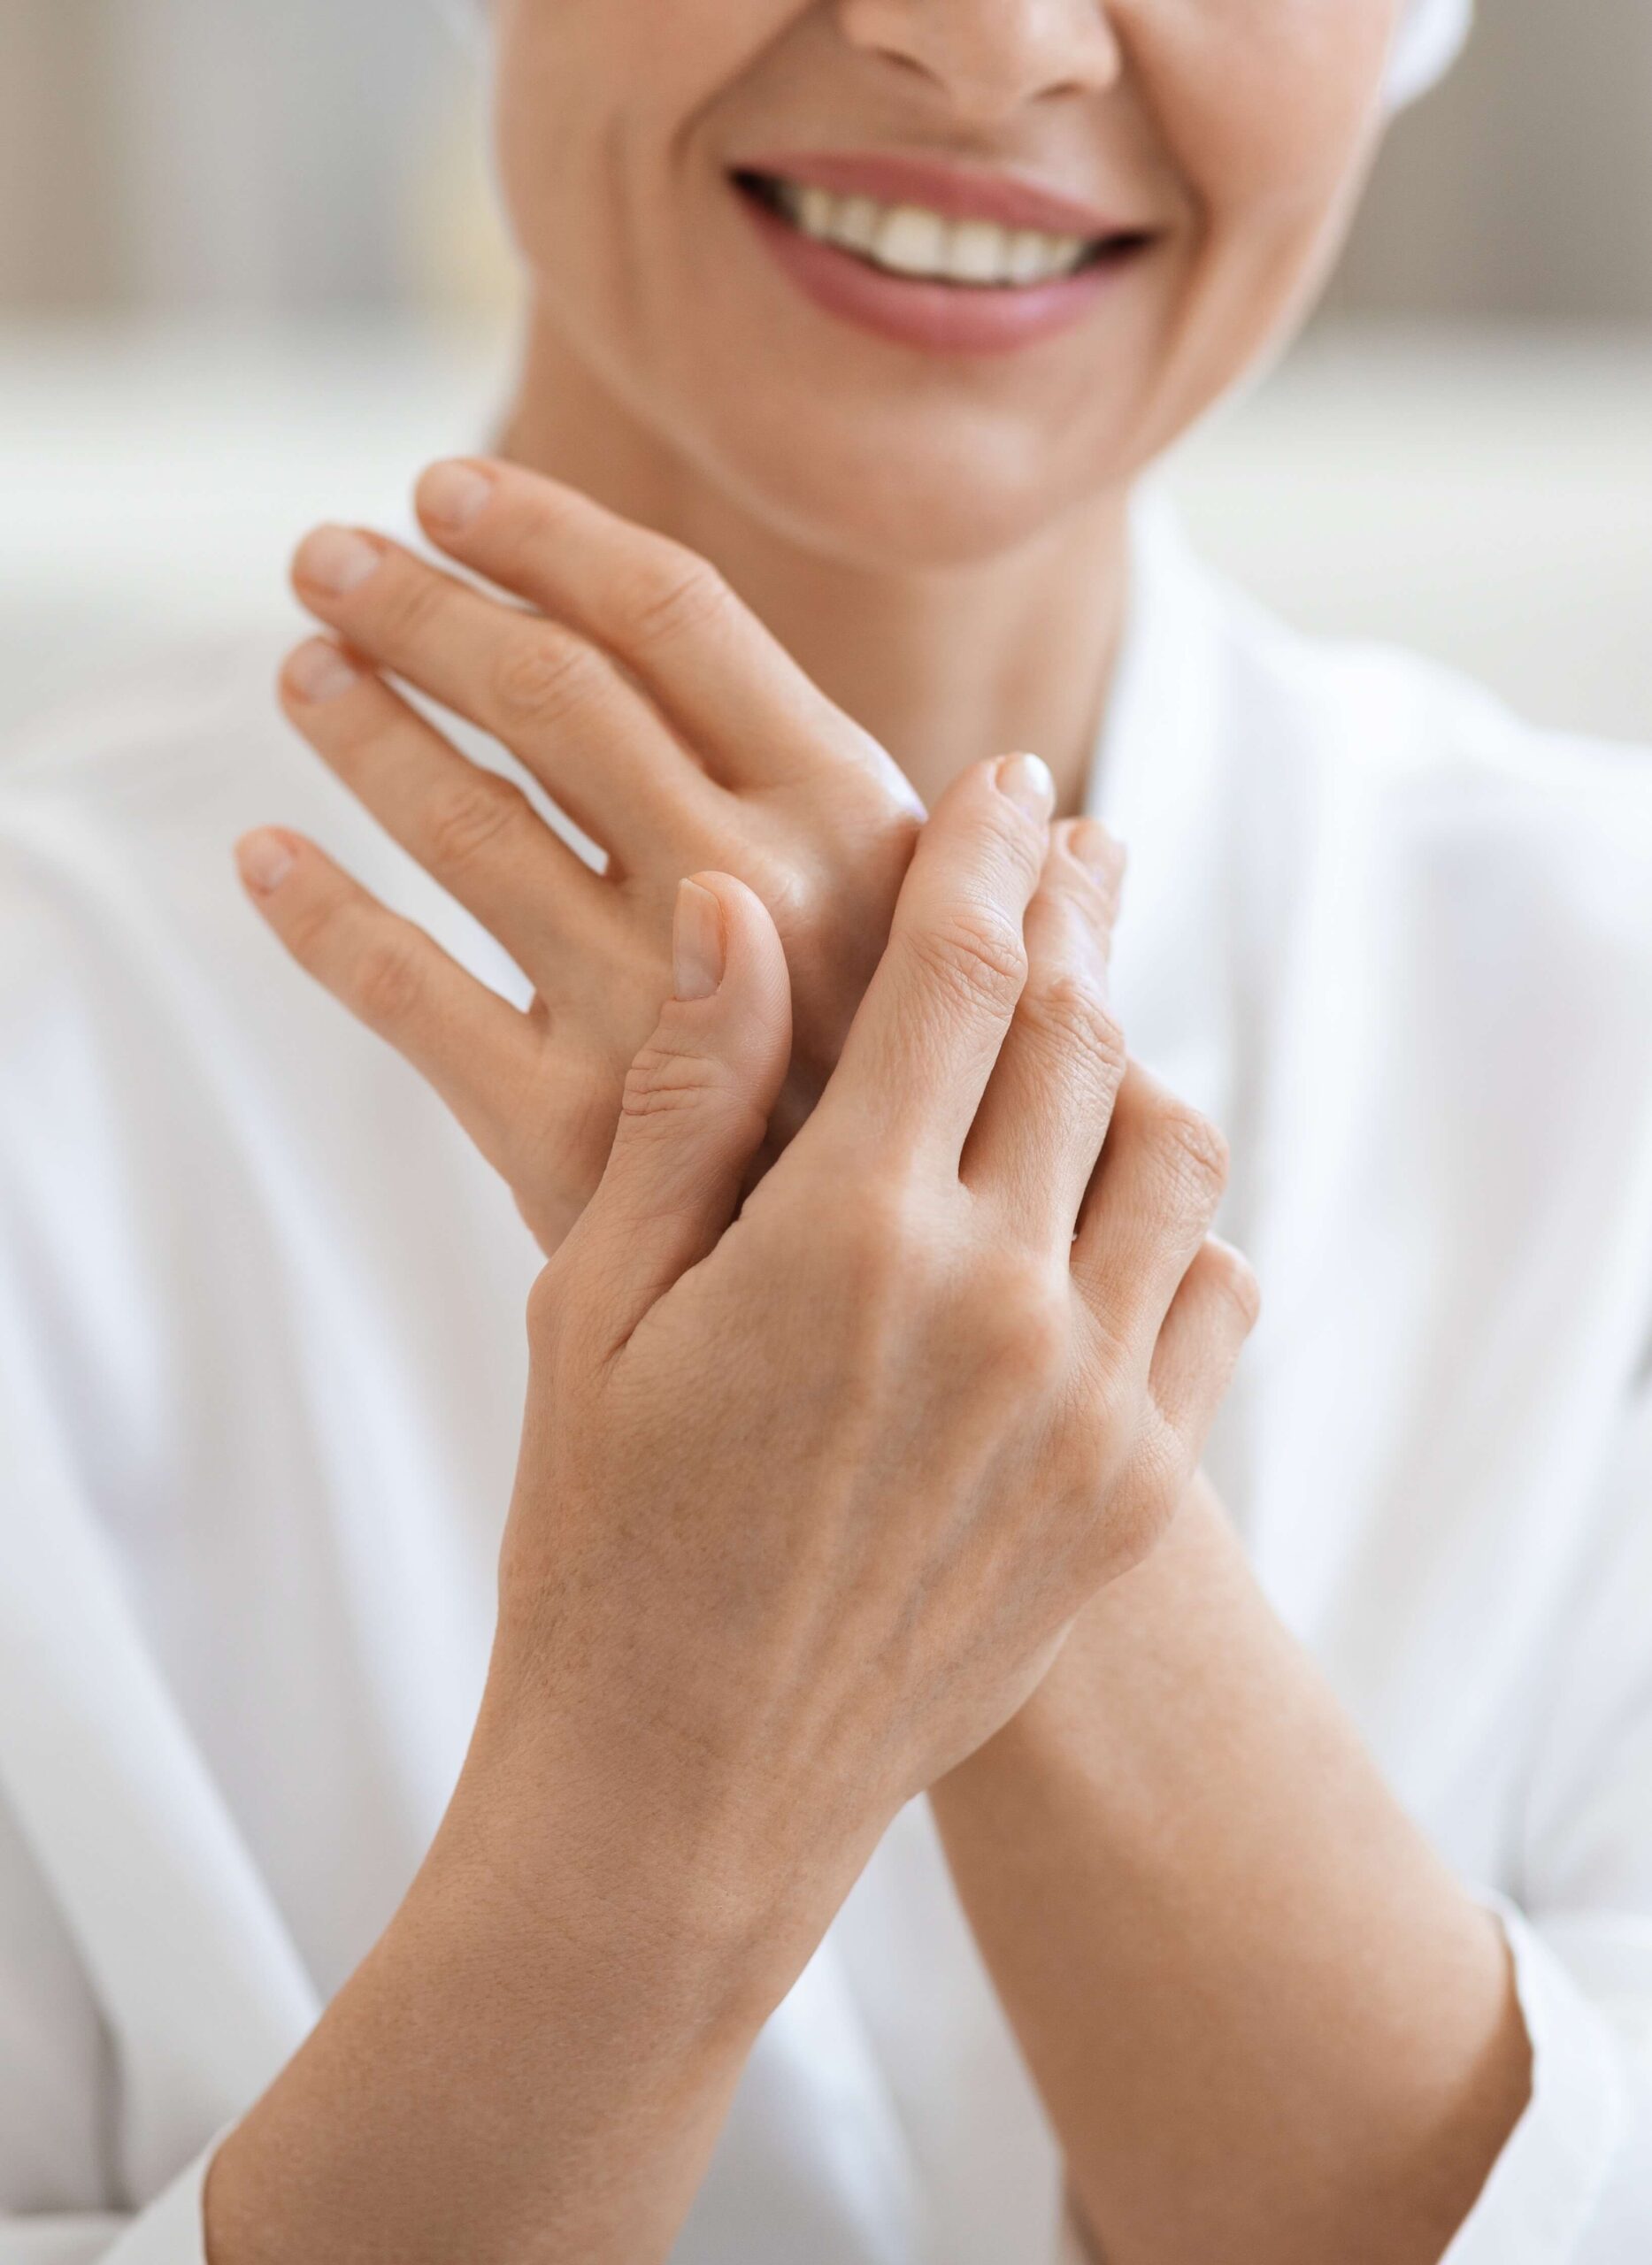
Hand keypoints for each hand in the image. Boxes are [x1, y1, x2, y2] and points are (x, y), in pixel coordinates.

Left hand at [243, 459, 922, 1250]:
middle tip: (325, 559)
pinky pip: (408, 995)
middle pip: (547, 692)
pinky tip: (263, 859)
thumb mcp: (959, 953)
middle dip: (418, 606)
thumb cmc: (925, 1105)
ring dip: (363, 727)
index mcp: (856, 818)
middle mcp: (749, 896)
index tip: (444, 491)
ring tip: (304, 674)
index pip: (671, 614)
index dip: (543, 535)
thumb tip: (953, 760)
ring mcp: (651, 1015)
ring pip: (464, 821)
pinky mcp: (565, 1134)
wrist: (896, 1310)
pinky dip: (318, 915)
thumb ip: (894, 839)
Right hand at [476, 755, 1257, 2000]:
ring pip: (1175, 1151)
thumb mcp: (598, 1304)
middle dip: (1077, 911)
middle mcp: (999, 1304)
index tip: (1007, 780)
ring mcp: (1090, 1406)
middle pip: (1081, 1033)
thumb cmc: (604, 1537)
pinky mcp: (1134, 1492)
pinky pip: (1216, 1295)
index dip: (986, 852)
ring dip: (1136, 1056)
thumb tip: (730, 904)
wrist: (690, 1790)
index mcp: (848, 1236)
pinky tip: (1125, 1203)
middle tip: (1073, 844)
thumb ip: (686, 1099)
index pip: (958, 973)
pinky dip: (1185, 1220)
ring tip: (1093, 1020)